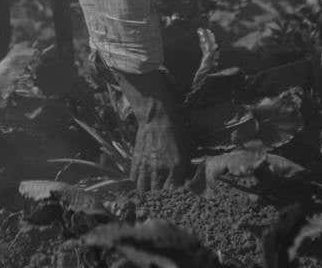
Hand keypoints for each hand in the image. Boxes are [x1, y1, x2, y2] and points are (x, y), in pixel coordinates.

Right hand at [113, 69, 190, 193]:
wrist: (158, 114)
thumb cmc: (177, 129)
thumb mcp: (187, 149)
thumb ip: (184, 169)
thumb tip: (183, 184)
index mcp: (176, 167)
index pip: (175, 194)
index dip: (175, 201)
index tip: (176, 205)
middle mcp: (160, 169)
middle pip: (158, 195)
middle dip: (161, 202)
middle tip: (163, 206)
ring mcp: (146, 165)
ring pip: (143, 190)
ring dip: (147, 195)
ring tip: (150, 199)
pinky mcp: (136, 160)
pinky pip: (134, 178)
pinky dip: (138, 183)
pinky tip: (141, 184)